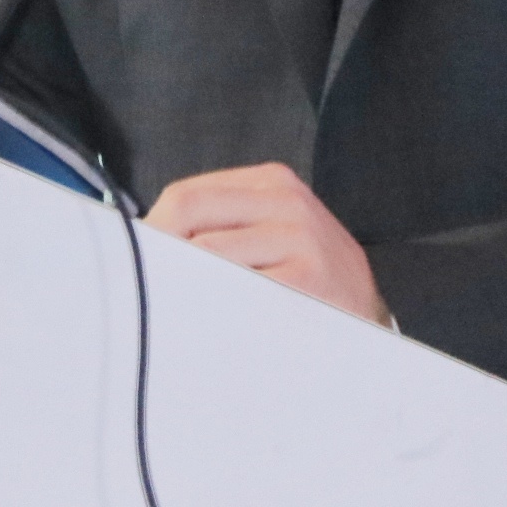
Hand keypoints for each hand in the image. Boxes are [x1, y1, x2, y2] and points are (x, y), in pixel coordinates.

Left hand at [145, 162, 387, 322]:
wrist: (369, 321)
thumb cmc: (307, 283)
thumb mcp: (271, 237)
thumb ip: (219, 229)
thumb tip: (145, 240)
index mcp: (272, 182)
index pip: (185, 196)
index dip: (153, 233)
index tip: (137, 266)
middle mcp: (287, 199)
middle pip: (187, 212)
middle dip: (160, 252)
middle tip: (147, 290)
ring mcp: (300, 235)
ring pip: (205, 252)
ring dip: (185, 283)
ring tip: (187, 311)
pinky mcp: (307, 275)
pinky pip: (237, 288)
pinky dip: (218, 307)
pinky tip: (221, 324)